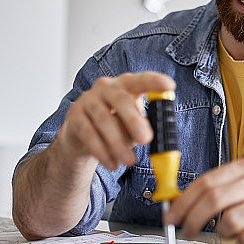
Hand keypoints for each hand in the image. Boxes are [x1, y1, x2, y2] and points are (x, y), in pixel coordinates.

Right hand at [57, 72, 175, 169]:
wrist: (81, 135)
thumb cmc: (115, 126)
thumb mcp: (133, 124)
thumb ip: (145, 126)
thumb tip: (158, 137)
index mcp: (126, 85)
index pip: (141, 79)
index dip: (155, 81)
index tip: (169, 86)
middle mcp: (106, 87)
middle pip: (121, 99)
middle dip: (134, 120)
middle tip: (146, 139)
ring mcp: (88, 100)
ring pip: (104, 120)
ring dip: (118, 144)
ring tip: (130, 162)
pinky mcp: (74, 116)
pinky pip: (89, 134)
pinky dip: (102, 152)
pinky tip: (112, 164)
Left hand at [165, 156, 243, 243]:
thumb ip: (216, 189)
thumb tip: (179, 202)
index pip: (206, 182)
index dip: (184, 201)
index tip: (171, 216)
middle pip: (214, 200)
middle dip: (193, 219)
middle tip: (186, 231)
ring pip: (229, 222)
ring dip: (221, 232)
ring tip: (228, 231)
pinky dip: (241, 241)